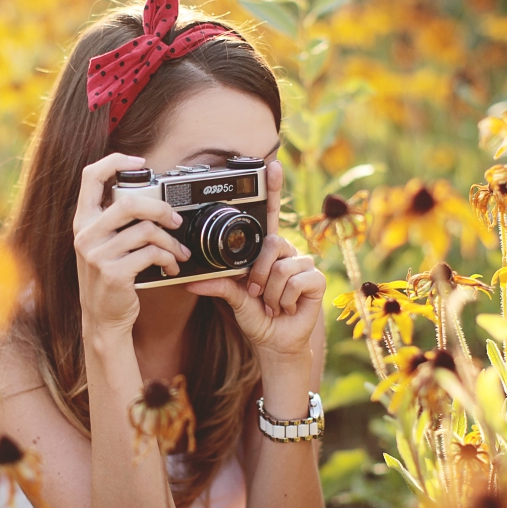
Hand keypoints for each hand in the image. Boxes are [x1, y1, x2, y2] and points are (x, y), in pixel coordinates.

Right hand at [73, 153, 191, 333]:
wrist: (102, 318)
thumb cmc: (108, 278)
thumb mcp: (101, 245)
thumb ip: (114, 221)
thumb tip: (149, 197)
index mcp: (83, 221)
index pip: (90, 176)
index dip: (115, 161)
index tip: (140, 162)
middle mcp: (86, 234)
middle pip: (128, 202)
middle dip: (160, 208)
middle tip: (175, 220)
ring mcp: (97, 254)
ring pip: (146, 231)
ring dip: (171, 242)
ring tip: (178, 252)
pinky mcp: (113, 273)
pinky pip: (150, 254)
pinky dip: (168, 259)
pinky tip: (171, 267)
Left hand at [185, 160, 324, 358]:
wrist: (273, 342)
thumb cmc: (256, 316)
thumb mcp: (232, 298)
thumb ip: (217, 285)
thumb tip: (190, 282)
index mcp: (267, 250)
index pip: (270, 214)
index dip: (273, 189)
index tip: (271, 165)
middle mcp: (286, 252)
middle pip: (272, 244)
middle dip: (257, 274)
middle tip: (255, 293)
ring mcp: (304, 264)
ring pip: (280, 267)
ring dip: (269, 292)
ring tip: (272, 303)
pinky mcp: (316, 279)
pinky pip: (295, 281)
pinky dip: (284, 299)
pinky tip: (286, 307)